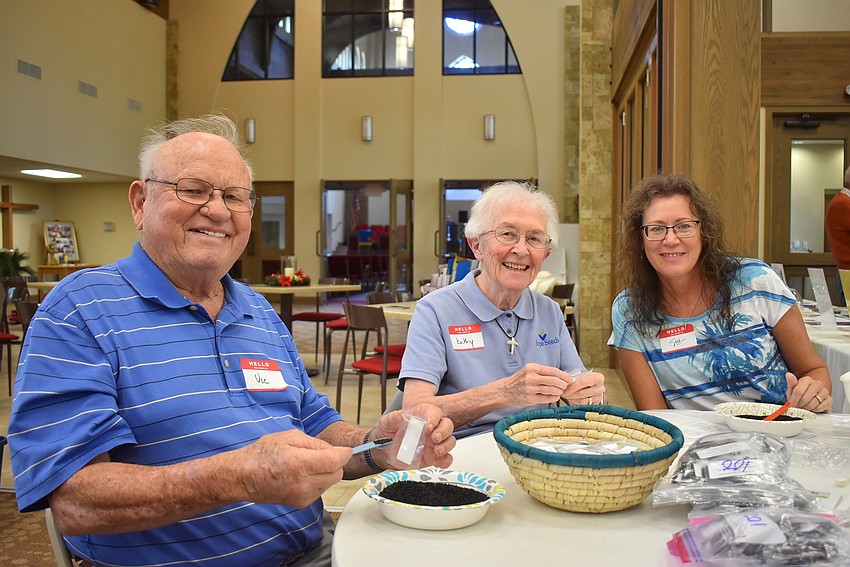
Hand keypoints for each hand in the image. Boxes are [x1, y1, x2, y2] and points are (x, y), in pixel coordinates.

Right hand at [236, 429, 350, 507]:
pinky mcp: (300, 503)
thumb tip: (335, 450)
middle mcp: (303, 484)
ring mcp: (302, 496)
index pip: (335, 461)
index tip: (347, 450)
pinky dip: (317, 481)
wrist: (244, 477)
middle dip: (334, 463)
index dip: (344, 454)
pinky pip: (320, 490)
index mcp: (300, 464)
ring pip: (329, 483)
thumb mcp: (290, 437)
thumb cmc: (263, 454)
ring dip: (325, 473)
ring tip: (306, 465)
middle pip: (336, 474)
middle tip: (320, 455)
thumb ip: (315, 443)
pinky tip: (302, 475)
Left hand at [374, 403, 455, 468]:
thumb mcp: (386, 423)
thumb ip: (393, 418)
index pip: (433, 412)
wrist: (383, 452)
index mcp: (420, 417)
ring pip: (449, 440)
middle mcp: (430, 429)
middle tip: (435, 438)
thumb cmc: (387, 433)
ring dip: (446, 445)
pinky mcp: (433, 457)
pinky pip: (445, 458)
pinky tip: (437, 462)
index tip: (428, 426)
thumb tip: (400, 415)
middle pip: (446, 424)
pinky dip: (445, 460)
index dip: (434, 417)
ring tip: (437, 451)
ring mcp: (433, 443)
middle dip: (444, 431)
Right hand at [498, 363, 572, 405]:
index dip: (564, 375)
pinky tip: (555, 396)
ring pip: (552, 389)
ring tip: (560, 391)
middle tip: (566, 386)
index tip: (570, 378)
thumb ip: (544, 372)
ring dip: (559, 391)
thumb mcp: (530, 371)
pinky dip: (554, 397)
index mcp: (532, 368)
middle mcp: (531, 377)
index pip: (553, 371)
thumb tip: (562, 375)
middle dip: (563, 384)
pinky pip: (547, 398)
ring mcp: (530, 388)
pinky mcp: (531, 398)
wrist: (506, 390)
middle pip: (554, 380)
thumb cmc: (520, 380)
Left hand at [561, 369, 605, 404]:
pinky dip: (575, 403)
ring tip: (567, 396)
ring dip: (572, 399)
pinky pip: (583, 406)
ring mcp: (599, 397)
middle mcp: (601, 388)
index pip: (583, 382)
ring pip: (582, 401)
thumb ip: (573, 379)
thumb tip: (565, 383)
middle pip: (582, 393)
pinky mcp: (596, 405)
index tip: (564, 389)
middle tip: (563, 393)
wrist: (587, 384)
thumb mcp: (578, 376)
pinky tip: (572, 399)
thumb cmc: (582, 379)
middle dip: (570, 394)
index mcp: (598, 378)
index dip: (572, 387)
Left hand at [785, 372, 830, 412]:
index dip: (794, 400)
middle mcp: (817, 384)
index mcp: (807, 380)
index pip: (798, 391)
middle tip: (798, 406)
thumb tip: (789, 375)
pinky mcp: (830, 400)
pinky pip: (820, 407)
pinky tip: (813, 408)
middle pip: (805, 398)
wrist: (810, 400)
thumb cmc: (800, 395)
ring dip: (807, 408)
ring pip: (813, 403)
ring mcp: (825, 392)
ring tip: (805, 406)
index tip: (792, 404)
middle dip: (800, 405)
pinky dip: (815, 410)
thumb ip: (791, 383)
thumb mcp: (792, 390)